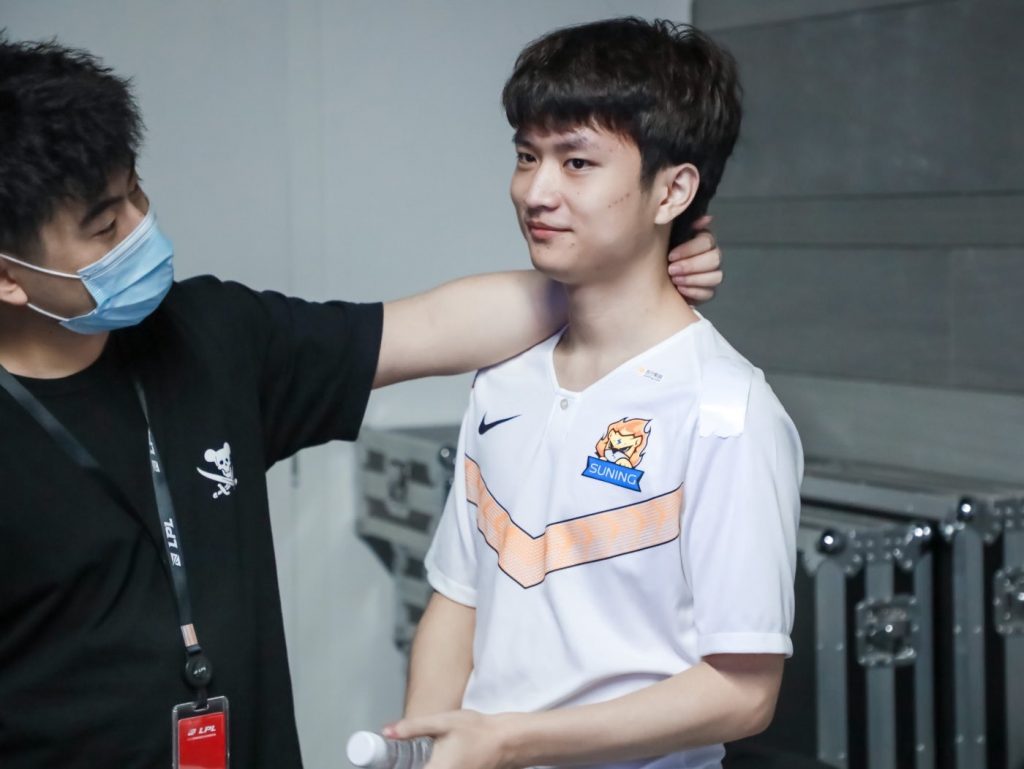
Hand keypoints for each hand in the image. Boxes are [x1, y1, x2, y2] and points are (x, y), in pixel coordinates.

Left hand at [385, 709, 516, 768]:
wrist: (505, 741)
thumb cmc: (477, 731)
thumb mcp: (443, 723)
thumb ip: (413, 728)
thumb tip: (386, 732)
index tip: (387, 762)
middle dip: (406, 767)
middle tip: (399, 760)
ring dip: (417, 767)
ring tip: (412, 760)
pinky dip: (432, 768)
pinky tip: (431, 761)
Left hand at [668, 215, 721, 303]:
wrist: (654, 279)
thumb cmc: (661, 255)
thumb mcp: (667, 237)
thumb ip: (681, 225)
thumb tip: (706, 218)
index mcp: (704, 240)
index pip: (707, 241)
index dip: (689, 249)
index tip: (670, 256)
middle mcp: (712, 256)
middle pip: (715, 259)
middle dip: (691, 265)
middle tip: (671, 270)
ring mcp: (712, 275)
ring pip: (716, 277)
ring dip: (693, 279)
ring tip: (674, 280)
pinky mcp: (708, 291)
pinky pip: (709, 293)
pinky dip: (694, 292)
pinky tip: (680, 289)